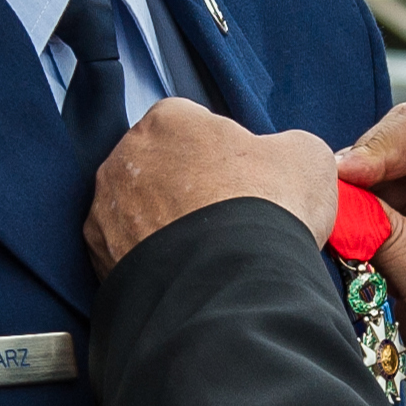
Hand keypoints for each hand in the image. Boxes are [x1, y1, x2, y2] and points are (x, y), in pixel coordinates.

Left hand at [86, 100, 337, 278]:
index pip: (192, 124)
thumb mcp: (306, 157)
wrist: (236, 286)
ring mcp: (106, 209)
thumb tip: (282, 158)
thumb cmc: (268, 210)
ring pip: (137, 209)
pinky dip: (149, 259)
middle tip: (223, 215)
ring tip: (205, 249)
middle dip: (184, 186)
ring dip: (163, 223)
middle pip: (158, 164)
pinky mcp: (99, 257)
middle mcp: (125, 157)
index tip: (241, 177)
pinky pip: (126, 250)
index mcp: (169, 119)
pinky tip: (183, 271)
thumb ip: (287, 146)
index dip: (221, 150)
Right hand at [336, 103, 405, 405]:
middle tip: (327, 209)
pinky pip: (364, 224)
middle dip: (355, 175)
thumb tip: (342, 200)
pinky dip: (346, 234)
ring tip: (332, 236)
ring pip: (370, 187)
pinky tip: (338, 254)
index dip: (377, 146)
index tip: (343, 180)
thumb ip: (397, 243)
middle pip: (390, 151)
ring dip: (347, 206)